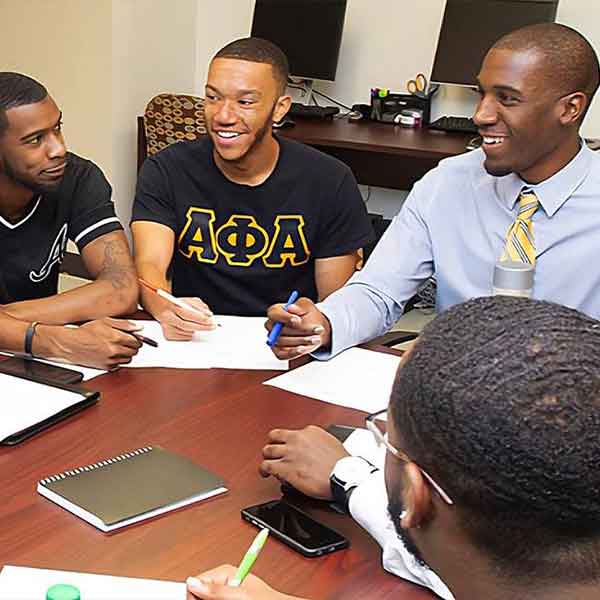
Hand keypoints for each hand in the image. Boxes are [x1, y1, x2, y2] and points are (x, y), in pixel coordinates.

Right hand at [38, 317, 141, 369]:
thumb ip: (125, 324)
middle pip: (134, 351)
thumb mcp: (105, 321)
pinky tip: (110, 353)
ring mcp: (111, 360)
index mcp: (117, 338)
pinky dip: (117, 360)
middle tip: (124, 341)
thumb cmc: (85, 332)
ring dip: (125, 354)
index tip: (133, 338)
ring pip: (128, 359)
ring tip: (115, 347)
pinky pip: (119, 365)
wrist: (71, 345)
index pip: (138, 342)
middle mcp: (115, 350)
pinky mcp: (106, 367)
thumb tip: (139, 328)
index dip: (136, 339)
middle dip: (131, 346)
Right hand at [155, 297, 215, 340]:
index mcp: (172, 307)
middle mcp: (168, 318)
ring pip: (187, 332)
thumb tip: (209, 314)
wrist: (163, 310)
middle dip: (202, 326)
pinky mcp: (168, 336)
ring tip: (199, 324)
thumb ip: (199, 306)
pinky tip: (190, 329)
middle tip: (212, 326)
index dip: (199, 318)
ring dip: (196, 329)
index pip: (186, 314)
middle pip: (186, 325)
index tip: (210, 320)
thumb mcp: (188, 301)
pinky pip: (185, 338)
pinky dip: (191, 334)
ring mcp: (167, 328)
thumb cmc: (178, 305)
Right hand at [186, 565, 301, 599]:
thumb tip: (193, 582)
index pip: (194, 583)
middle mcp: (222, 581)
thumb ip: (217, 590)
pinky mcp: (227, 599)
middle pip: (199, 595)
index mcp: (224, 572)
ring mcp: (225, 593)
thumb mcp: (241, 595)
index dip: (193, 596)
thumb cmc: (266, 599)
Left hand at [259, 426, 348, 499]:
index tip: (290, 448)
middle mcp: (297, 439)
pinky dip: (263, 470)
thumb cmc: (342, 465)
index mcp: (310, 431)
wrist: (343, 476)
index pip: (291, 432)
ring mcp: (289, 452)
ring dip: (267, 457)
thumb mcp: (332, 444)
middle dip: (273, 445)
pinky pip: (266, 466)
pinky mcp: (284, 468)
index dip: (289, 442)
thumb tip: (315, 449)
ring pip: (267, 450)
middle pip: (274, 436)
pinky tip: (265, 473)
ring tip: (268, 463)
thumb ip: (319, 443)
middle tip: (274, 452)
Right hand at [265, 298, 330, 359]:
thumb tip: (290, 308)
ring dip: (301, 341)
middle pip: (279, 330)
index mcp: (276, 312)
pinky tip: (304, 349)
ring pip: (283, 342)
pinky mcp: (279, 352)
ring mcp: (274, 340)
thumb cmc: (308, 315)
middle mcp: (272, 327)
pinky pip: (283, 355)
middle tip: (315, 330)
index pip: (273, 313)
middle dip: (299, 331)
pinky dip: (294, 352)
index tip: (298, 320)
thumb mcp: (307, 306)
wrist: (314, 329)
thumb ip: (299, 306)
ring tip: (316, 339)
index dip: (284, 317)